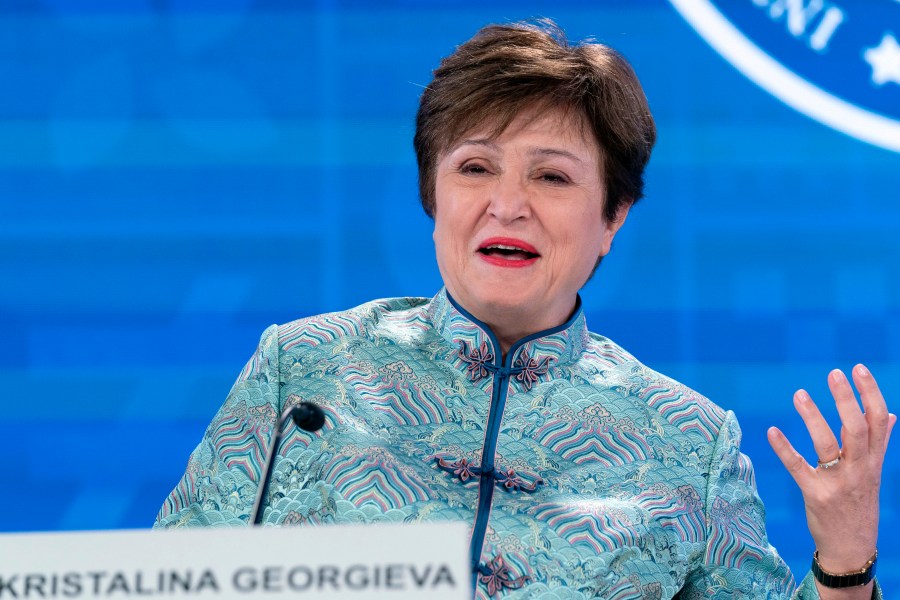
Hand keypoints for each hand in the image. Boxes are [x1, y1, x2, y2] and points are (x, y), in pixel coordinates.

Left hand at [767, 365, 894, 585]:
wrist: (853, 548)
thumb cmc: (860, 504)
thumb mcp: (874, 473)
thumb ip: (880, 444)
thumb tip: (891, 415)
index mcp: (874, 461)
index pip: (878, 421)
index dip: (870, 393)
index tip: (858, 369)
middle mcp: (860, 469)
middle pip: (857, 428)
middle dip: (847, 399)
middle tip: (834, 373)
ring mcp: (838, 482)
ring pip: (828, 444)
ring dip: (813, 417)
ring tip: (799, 393)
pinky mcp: (816, 495)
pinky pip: (798, 468)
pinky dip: (784, 448)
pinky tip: (772, 431)